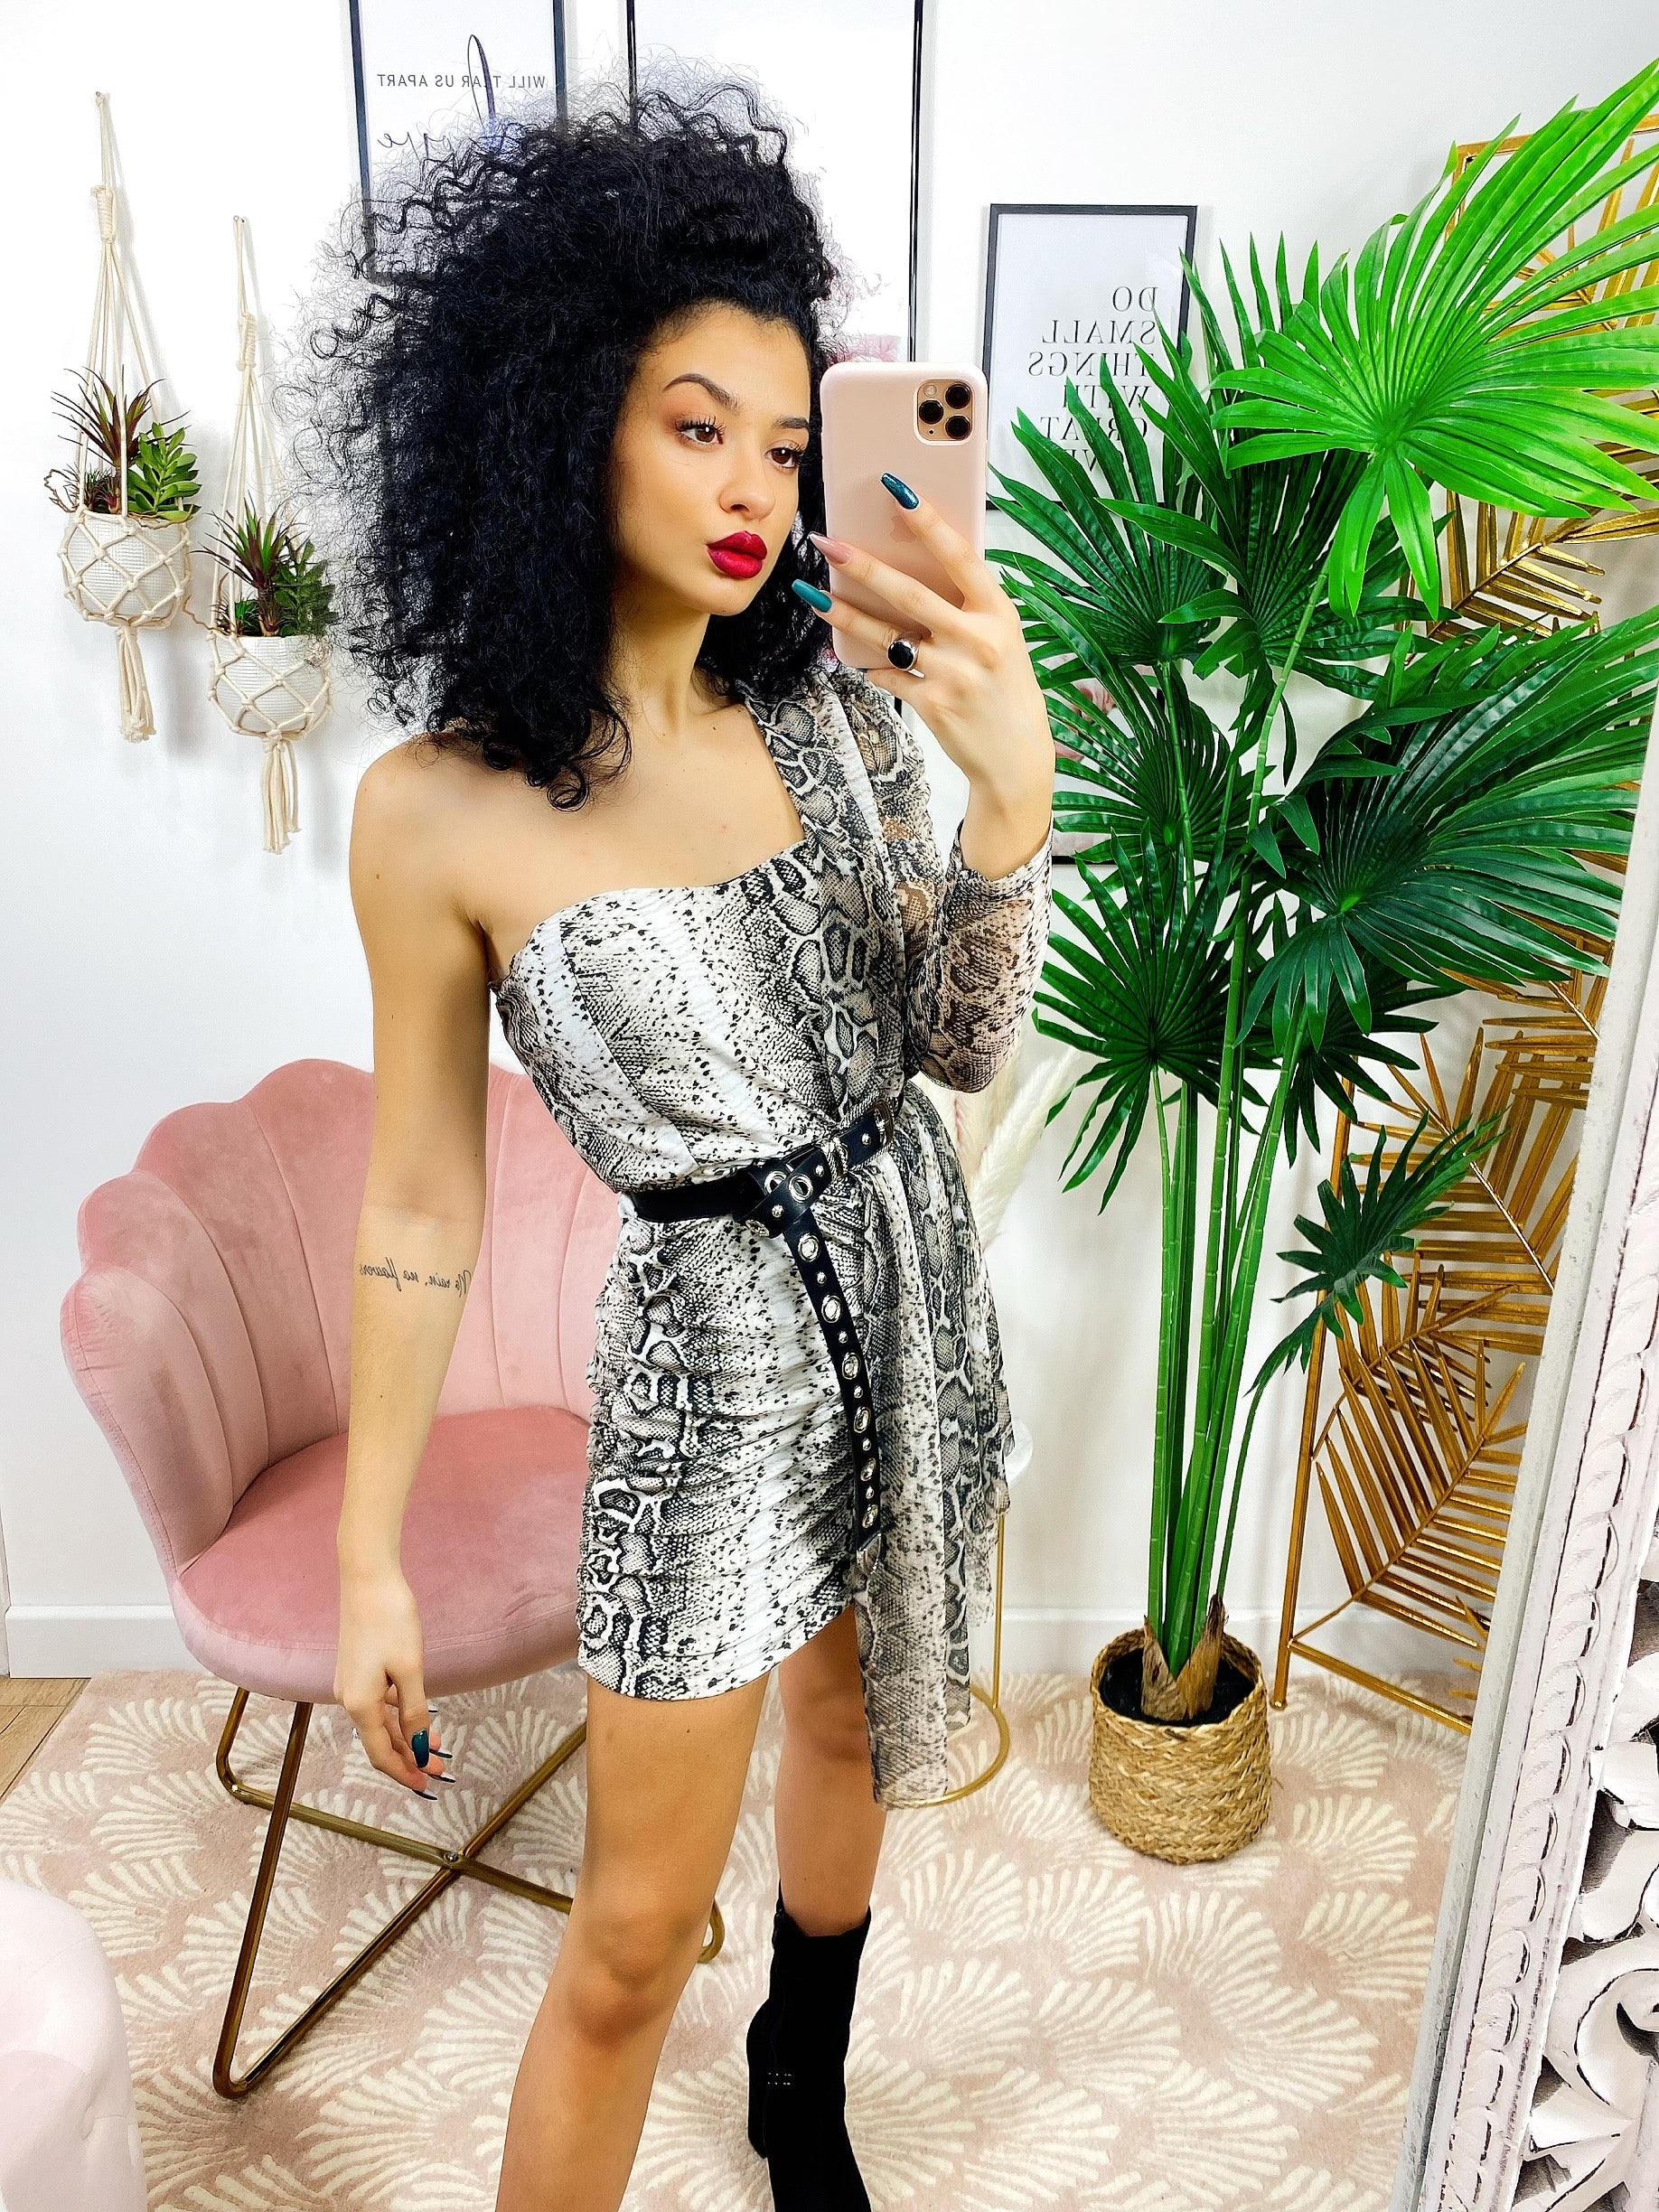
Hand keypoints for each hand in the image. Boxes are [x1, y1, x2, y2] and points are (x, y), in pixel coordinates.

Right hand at [335, 1565, 445, 1795]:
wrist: (367, 1579)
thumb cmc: (391, 1620)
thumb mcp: (410, 1669)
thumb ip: (414, 1712)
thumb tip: (420, 1748)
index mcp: (360, 1704)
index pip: (381, 1754)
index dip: (405, 1772)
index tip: (427, 1784)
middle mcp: (349, 1698)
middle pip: (379, 1741)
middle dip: (409, 1757)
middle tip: (439, 1769)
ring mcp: (350, 1683)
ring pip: (379, 1722)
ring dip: (405, 1736)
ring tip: (435, 1745)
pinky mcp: (355, 1668)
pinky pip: (376, 1704)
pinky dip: (396, 1715)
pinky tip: (415, 1713)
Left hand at [798, 478, 1053, 817]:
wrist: (1016, 759)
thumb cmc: (1006, 689)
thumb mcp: (1003, 639)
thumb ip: (966, 608)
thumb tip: (912, 570)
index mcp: (998, 613)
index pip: (960, 556)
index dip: (928, 521)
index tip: (897, 490)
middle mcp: (978, 640)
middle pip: (910, 594)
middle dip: (863, 565)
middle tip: (827, 542)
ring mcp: (954, 674)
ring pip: (887, 636)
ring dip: (845, 614)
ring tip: (812, 593)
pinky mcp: (932, 704)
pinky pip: (888, 675)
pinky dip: (874, 667)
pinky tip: (868, 662)